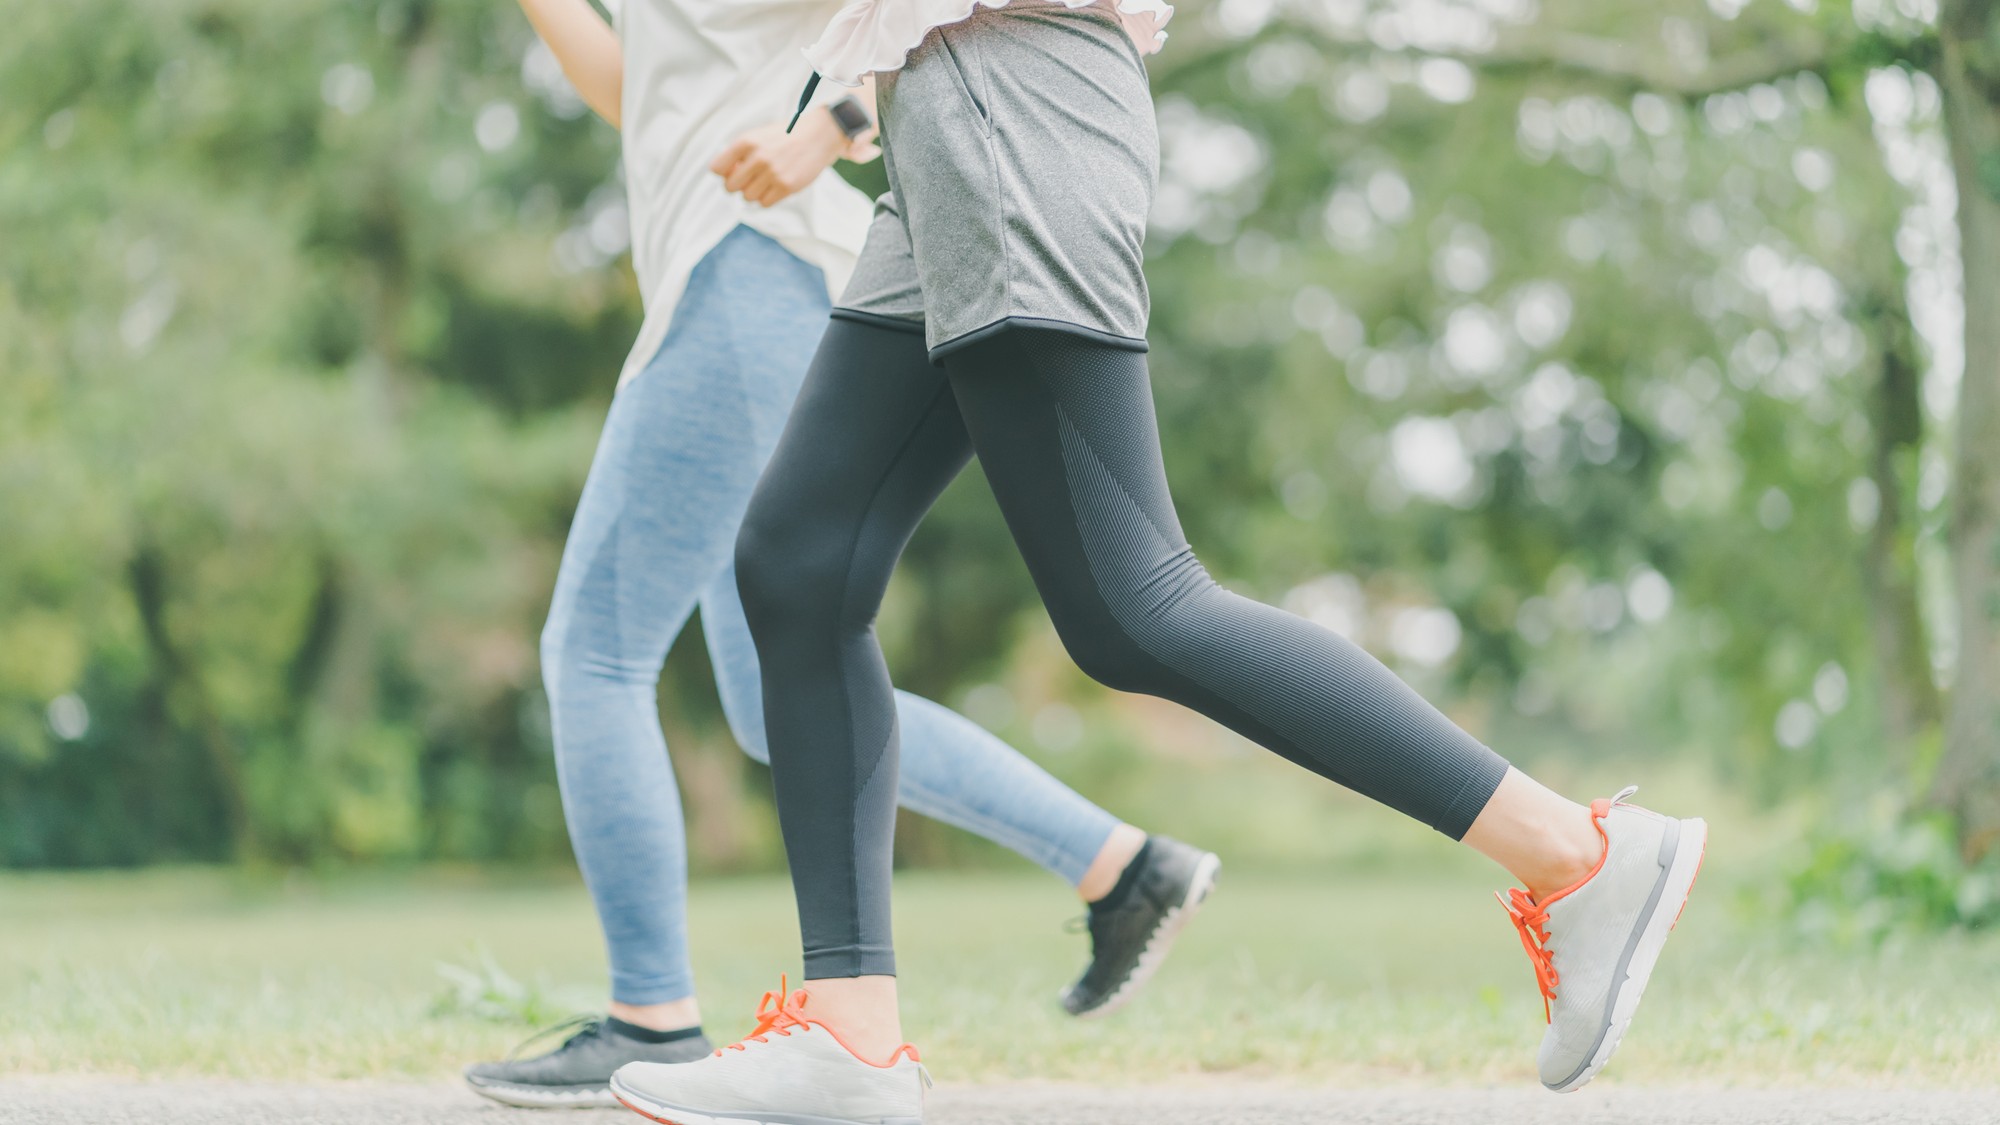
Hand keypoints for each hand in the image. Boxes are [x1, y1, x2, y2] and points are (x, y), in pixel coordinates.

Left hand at [709, 112, 852, 207]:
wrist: (818, 135)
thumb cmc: (785, 137)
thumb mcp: (758, 136)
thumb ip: (739, 154)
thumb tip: (725, 177)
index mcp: (747, 141)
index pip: (717, 168)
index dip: (724, 172)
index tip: (734, 169)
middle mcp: (758, 157)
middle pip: (730, 187)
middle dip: (737, 185)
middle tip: (749, 179)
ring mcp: (773, 173)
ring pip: (747, 197)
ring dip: (754, 192)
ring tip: (765, 181)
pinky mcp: (786, 186)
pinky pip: (764, 203)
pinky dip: (767, 198)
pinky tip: (775, 186)